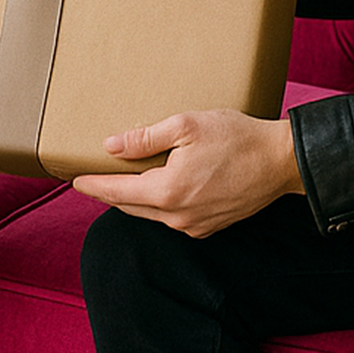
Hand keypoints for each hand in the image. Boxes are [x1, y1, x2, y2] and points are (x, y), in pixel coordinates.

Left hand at [71, 109, 303, 237]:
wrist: (280, 162)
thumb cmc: (236, 138)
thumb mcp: (186, 126)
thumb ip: (145, 138)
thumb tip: (111, 146)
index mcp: (167, 192)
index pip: (116, 191)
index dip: (92, 185)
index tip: (73, 180)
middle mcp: (177, 217)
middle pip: (130, 206)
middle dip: (109, 192)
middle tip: (92, 178)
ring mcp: (194, 225)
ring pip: (151, 214)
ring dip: (133, 198)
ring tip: (121, 180)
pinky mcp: (209, 226)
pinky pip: (172, 217)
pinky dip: (158, 204)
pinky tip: (158, 187)